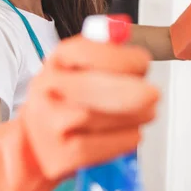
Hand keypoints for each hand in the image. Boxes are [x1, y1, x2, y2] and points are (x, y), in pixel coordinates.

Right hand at [20, 35, 159, 178]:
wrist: (36, 143)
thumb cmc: (69, 101)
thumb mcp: (82, 67)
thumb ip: (106, 51)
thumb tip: (126, 35)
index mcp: (59, 59)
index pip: (89, 52)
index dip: (121, 58)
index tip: (142, 65)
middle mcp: (47, 88)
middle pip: (91, 87)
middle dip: (129, 91)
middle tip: (154, 95)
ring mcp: (50, 123)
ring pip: (101, 118)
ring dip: (133, 117)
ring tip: (146, 113)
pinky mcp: (61, 155)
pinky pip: (102, 146)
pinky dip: (123, 139)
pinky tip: (129, 134)